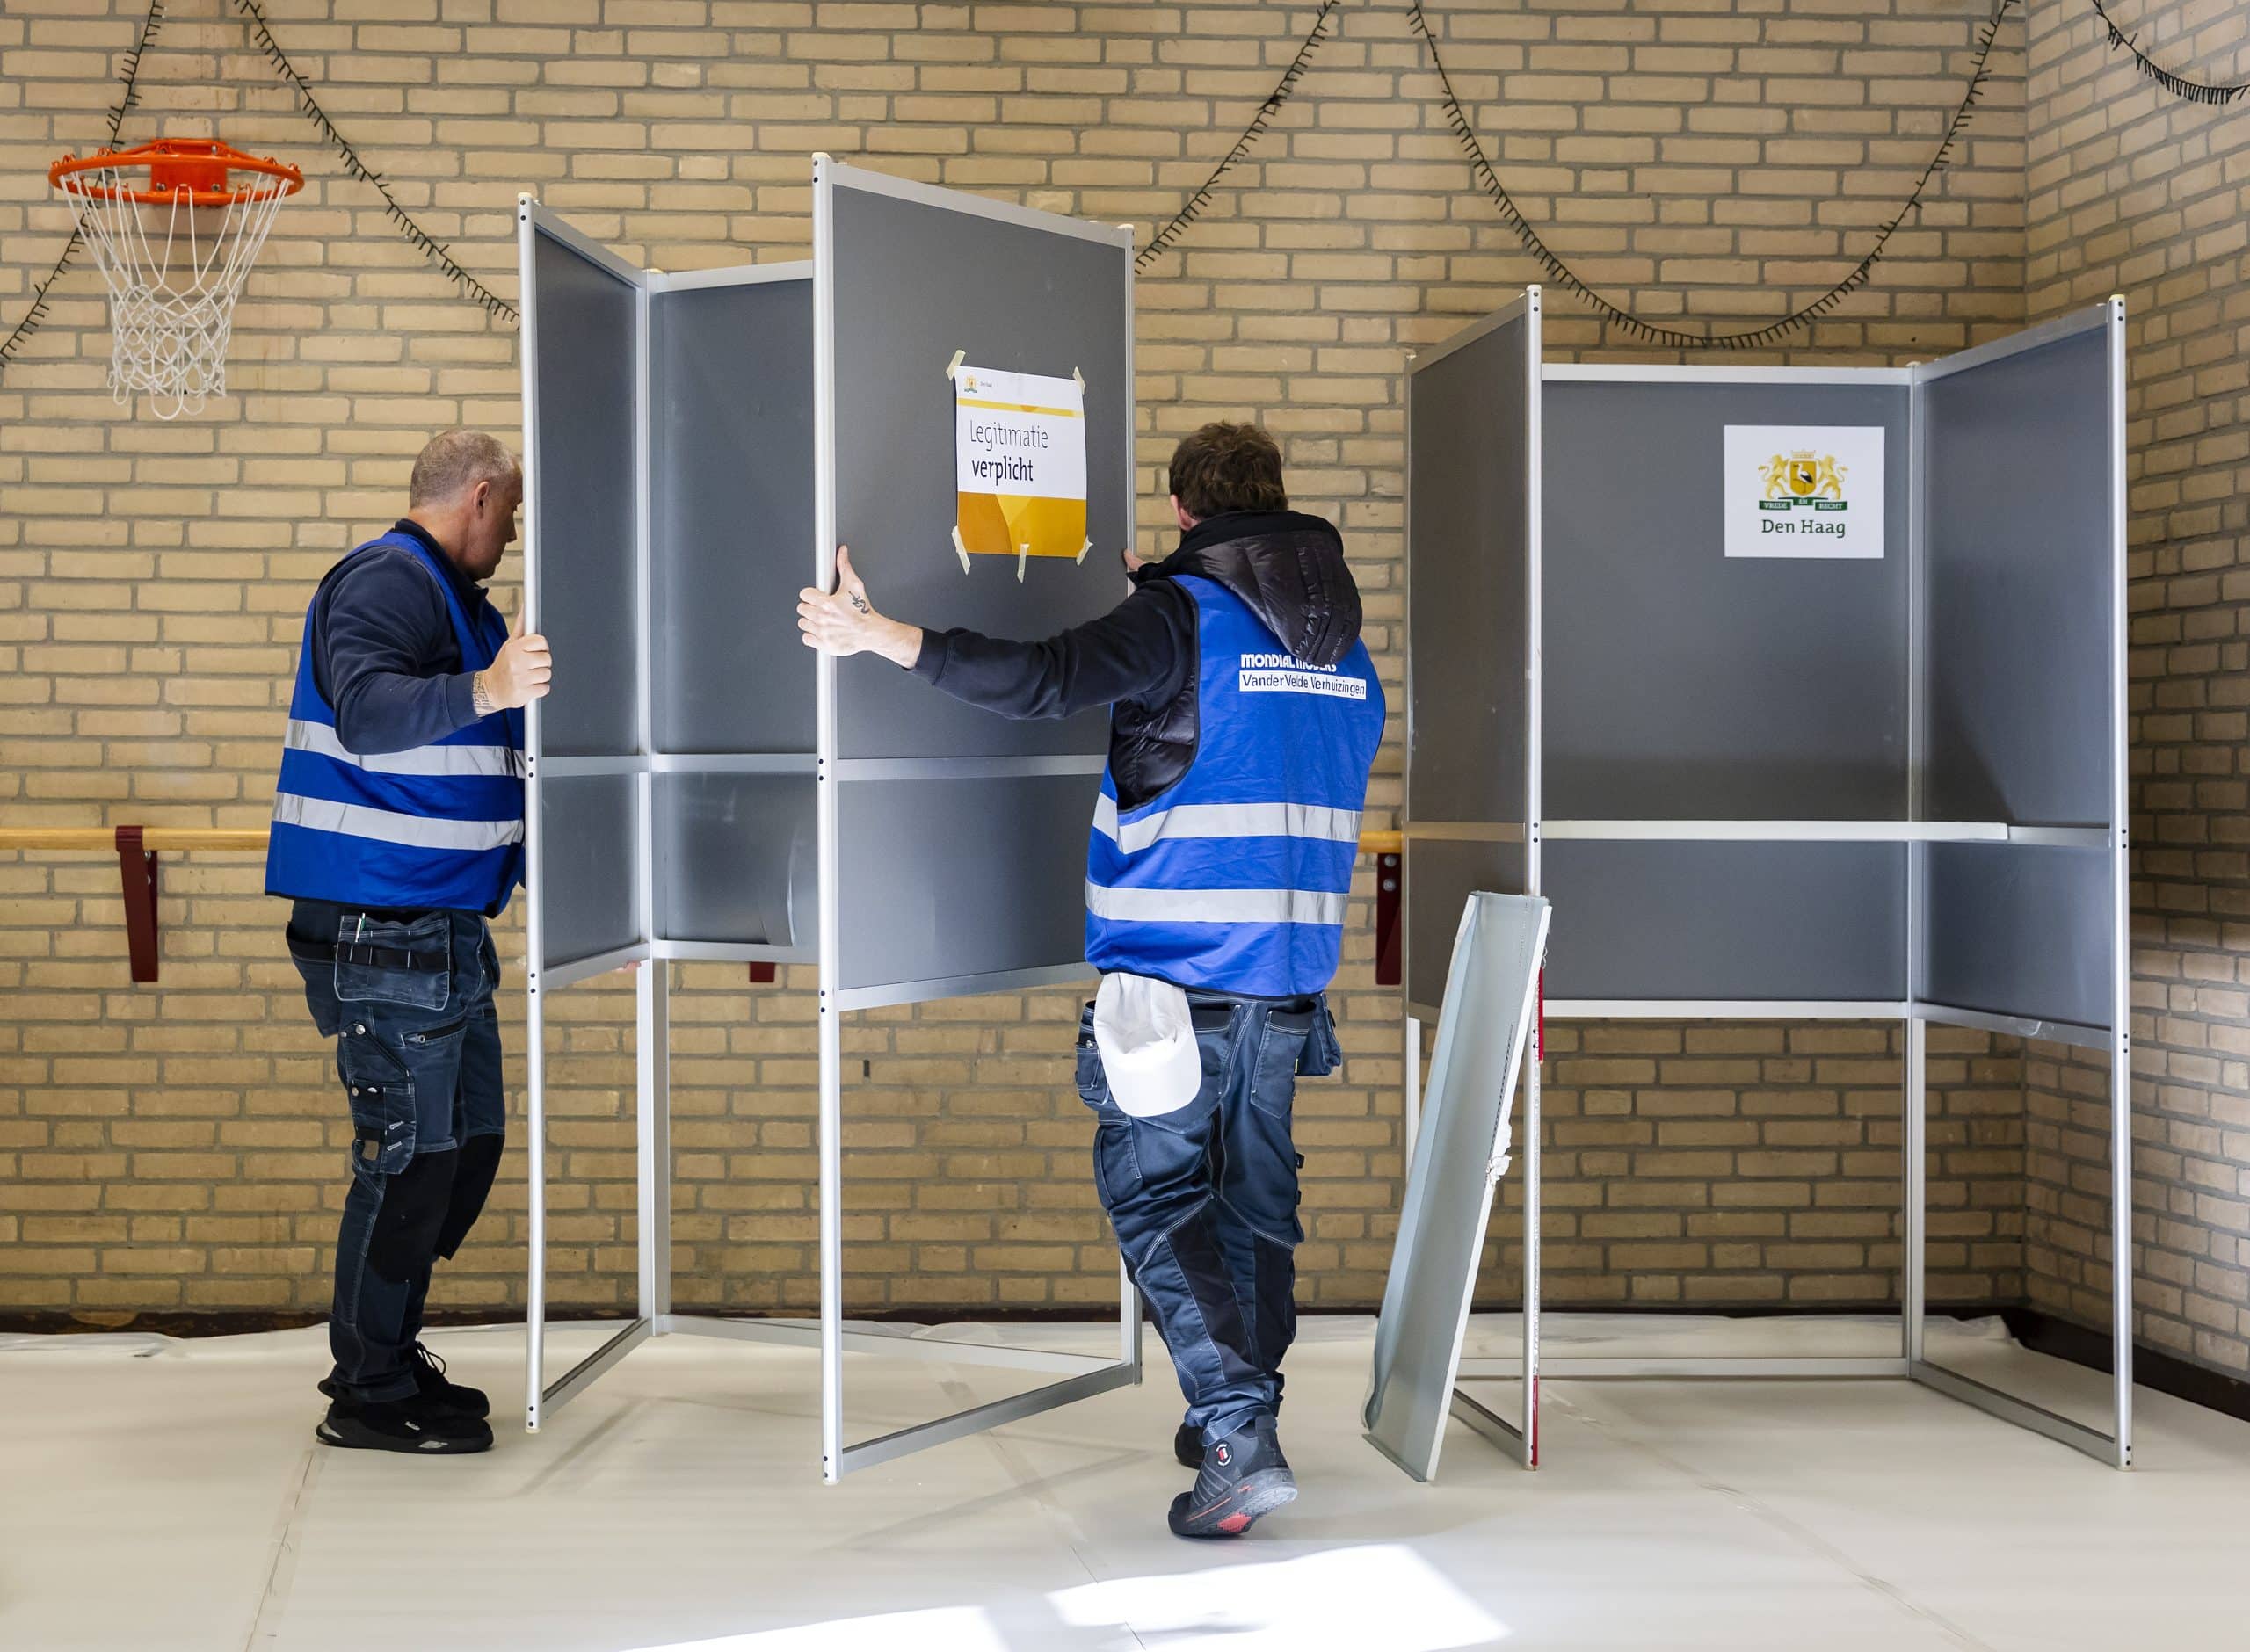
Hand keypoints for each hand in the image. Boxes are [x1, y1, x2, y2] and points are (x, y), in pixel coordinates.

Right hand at [482, 609, 551, 709]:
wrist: (490, 689)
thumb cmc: (503, 665)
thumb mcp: (509, 644)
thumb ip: (521, 626)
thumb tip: (526, 607)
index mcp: (514, 648)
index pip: (541, 641)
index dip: (541, 647)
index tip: (535, 651)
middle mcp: (517, 662)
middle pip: (547, 658)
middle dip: (541, 663)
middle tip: (530, 666)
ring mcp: (520, 678)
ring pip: (547, 674)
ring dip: (541, 677)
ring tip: (529, 676)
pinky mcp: (524, 693)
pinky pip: (545, 688)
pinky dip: (539, 689)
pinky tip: (529, 686)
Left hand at [797, 546, 921, 667]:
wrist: (871, 632)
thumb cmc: (863, 611)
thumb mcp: (855, 585)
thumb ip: (844, 567)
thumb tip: (842, 552)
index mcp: (827, 603)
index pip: (804, 595)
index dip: (810, 595)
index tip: (816, 598)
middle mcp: (822, 618)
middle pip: (801, 609)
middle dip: (810, 608)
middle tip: (820, 610)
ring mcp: (822, 632)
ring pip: (803, 623)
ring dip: (810, 622)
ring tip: (821, 621)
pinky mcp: (823, 644)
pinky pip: (806, 638)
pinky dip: (812, 636)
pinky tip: (821, 631)